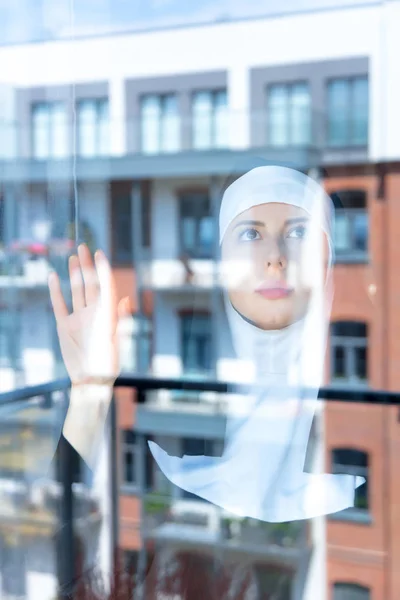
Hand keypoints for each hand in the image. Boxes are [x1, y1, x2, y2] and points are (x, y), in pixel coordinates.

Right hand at [48, 244, 130, 384]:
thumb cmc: (109, 362)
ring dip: (74, 274)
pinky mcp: (65, 326)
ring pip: (76, 290)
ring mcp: (78, 318)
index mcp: (107, 313)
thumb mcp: (117, 339)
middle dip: (87, 265)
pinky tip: (54, 277)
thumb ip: (119, 318)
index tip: (100, 253)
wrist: (91, 380)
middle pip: (90, 283)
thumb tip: (124, 299)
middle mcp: (93, 312)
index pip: (105, 286)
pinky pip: (59, 305)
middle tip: (83, 246)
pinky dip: (56, 291)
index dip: (103, 269)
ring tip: (73, 257)